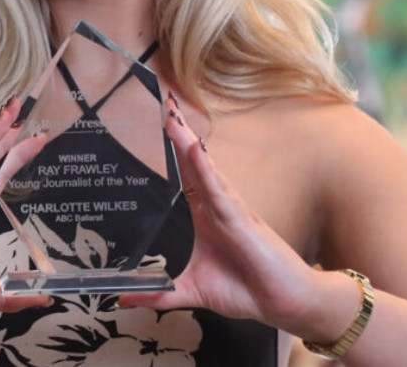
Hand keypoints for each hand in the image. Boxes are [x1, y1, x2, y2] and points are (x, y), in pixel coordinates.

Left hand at [117, 96, 317, 329]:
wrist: (282, 304)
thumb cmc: (245, 289)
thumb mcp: (191, 290)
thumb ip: (159, 294)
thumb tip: (124, 299)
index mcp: (204, 217)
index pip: (184, 176)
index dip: (172, 151)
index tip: (159, 123)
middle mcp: (216, 206)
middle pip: (192, 162)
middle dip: (178, 133)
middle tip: (163, 102)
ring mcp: (229, 210)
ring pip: (204, 168)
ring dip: (187, 142)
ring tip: (171, 116)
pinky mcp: (240, 220)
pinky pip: (220, 190)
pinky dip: (206, 168)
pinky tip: (195, 148)